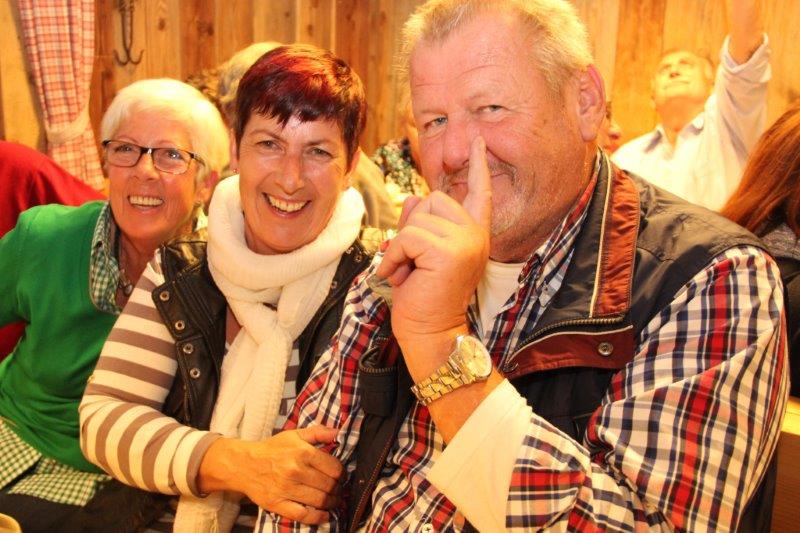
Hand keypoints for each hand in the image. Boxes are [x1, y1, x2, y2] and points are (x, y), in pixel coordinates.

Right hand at [198, 426, 342, 523]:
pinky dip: (318, 517)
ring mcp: (287, 489)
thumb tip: (340, 433)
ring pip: (320, 500)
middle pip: (329, 486)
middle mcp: (296, 471)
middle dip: (338, 489)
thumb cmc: (272, 449)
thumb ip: (319, 432)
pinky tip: (325, 515)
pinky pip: (303, 515)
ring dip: (332, 503)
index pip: (335, 468)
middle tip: (338, 490)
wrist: (244, 464)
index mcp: (303, 452)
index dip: (342, 474)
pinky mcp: (278, 504)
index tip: (341, 476)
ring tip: (333, 501)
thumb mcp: (295, 435)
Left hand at [376, 136, 491, 379]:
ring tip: (409, 274)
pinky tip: (398, 277)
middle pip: (433, 199)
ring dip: (401, 247)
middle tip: (415, 264)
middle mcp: (476, 233)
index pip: (479, 193)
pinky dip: (394, 257)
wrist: (430, 333)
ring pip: (417, 218)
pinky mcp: (449, 251)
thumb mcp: (420, 254)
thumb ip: (420, 223)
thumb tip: (414, 196)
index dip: (479, 165)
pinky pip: (406, 237)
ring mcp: (466, 240)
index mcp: (473, 233)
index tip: (479, 140)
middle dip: (413, 228)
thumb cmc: (423, 297)